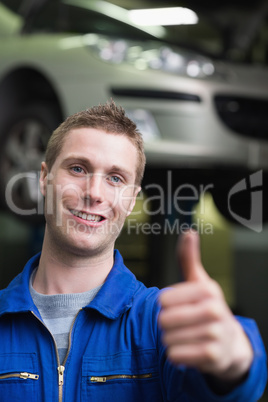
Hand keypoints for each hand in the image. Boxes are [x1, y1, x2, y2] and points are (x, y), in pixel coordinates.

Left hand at [158, 230, 252, 381]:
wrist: (230, 343)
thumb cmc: (208, 308)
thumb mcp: (200, 282)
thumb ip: (189, 258)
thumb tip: (188, 233)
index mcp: (208, 289)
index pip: (163, 299)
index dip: (165, 304)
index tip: (176, 305)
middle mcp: (214, 309)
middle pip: (164, 319)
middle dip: (166, 324)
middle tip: (179, 324)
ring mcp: (215, 333)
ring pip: (168, 338)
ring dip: (170, 340)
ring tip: (184, 336)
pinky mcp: (212, 356)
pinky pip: (175, 355)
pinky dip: (175, 355)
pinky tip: (187, 349)